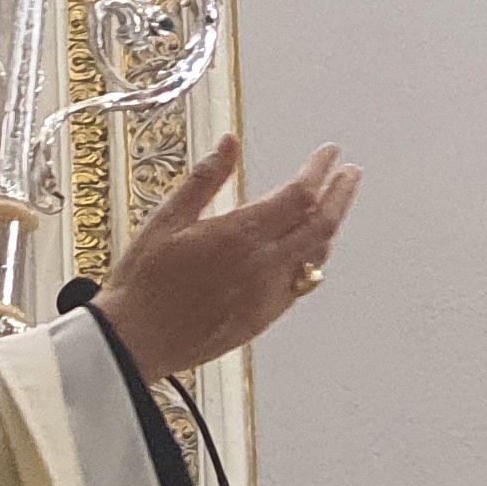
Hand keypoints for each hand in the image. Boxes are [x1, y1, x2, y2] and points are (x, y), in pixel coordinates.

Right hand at [89, 136, 362, 380]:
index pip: (298, 195)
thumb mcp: (166, 220)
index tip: (329, 153)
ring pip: (317, 256)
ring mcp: (267, 295)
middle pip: (321, 225)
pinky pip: (302, 284)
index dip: (319, 170)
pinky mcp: (263, 318)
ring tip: (335, 205)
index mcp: (239, 235)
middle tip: (350, 174)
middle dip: (341, 195)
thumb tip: (229, 143)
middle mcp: (262, 265)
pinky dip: (314, 259)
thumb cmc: (143, 281)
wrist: (136, 341)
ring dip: (331, 226)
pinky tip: (309, 251)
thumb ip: (204, 179)